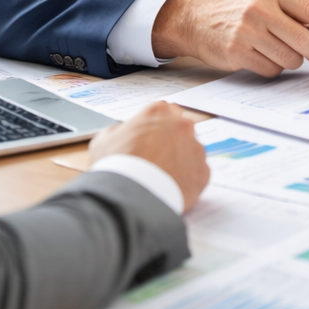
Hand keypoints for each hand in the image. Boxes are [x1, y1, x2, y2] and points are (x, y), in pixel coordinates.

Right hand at [89, 101, 209, 210]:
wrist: (129, 197)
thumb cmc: (115, 166)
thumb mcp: (104, 140)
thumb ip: (120, 130)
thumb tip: (125, 132)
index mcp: (158, 112)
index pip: (164, 112)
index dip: (156, 127)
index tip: (150, 139)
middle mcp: (182, 125)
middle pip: (181, 129)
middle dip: (171, 141)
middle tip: (156, 159)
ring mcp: (196, 148)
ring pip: (191, 151)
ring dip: (181, 160)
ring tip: (162, 177)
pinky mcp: (203, 171)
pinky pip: (198, 173)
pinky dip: (188, 180)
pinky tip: (172, 187)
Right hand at [151, 0, 308, 77]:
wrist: (195, 20)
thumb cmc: (237, 11)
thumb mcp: (265, 0)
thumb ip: (293, 13)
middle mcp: (260, 8)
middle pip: (304, 39)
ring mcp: (248, 31)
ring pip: (290, 58)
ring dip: (292, 61)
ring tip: (278, 51)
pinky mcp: (237, 52)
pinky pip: (271, 69)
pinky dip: (273, 68)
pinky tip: (261, 57)